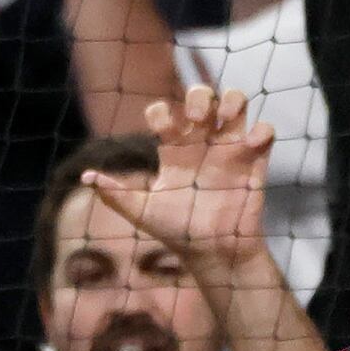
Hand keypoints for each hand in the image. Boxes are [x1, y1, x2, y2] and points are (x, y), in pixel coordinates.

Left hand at [84, 85, 272, 268]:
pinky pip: (263, 131)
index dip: (161, 112)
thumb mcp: (143, 212)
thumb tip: (86, 177)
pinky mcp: (254, 161)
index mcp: (174, 150)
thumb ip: (116, 194)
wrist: (215, 254)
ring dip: (233, 100)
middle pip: (202, 96)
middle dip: (200, 96)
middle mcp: (201, 144)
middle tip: (197, 119)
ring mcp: (229, 150)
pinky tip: (250, 145)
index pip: (164, 113)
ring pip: (236, 102)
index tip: (163, 129)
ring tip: (226, 118)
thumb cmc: (178, 233)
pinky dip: (261, 130)